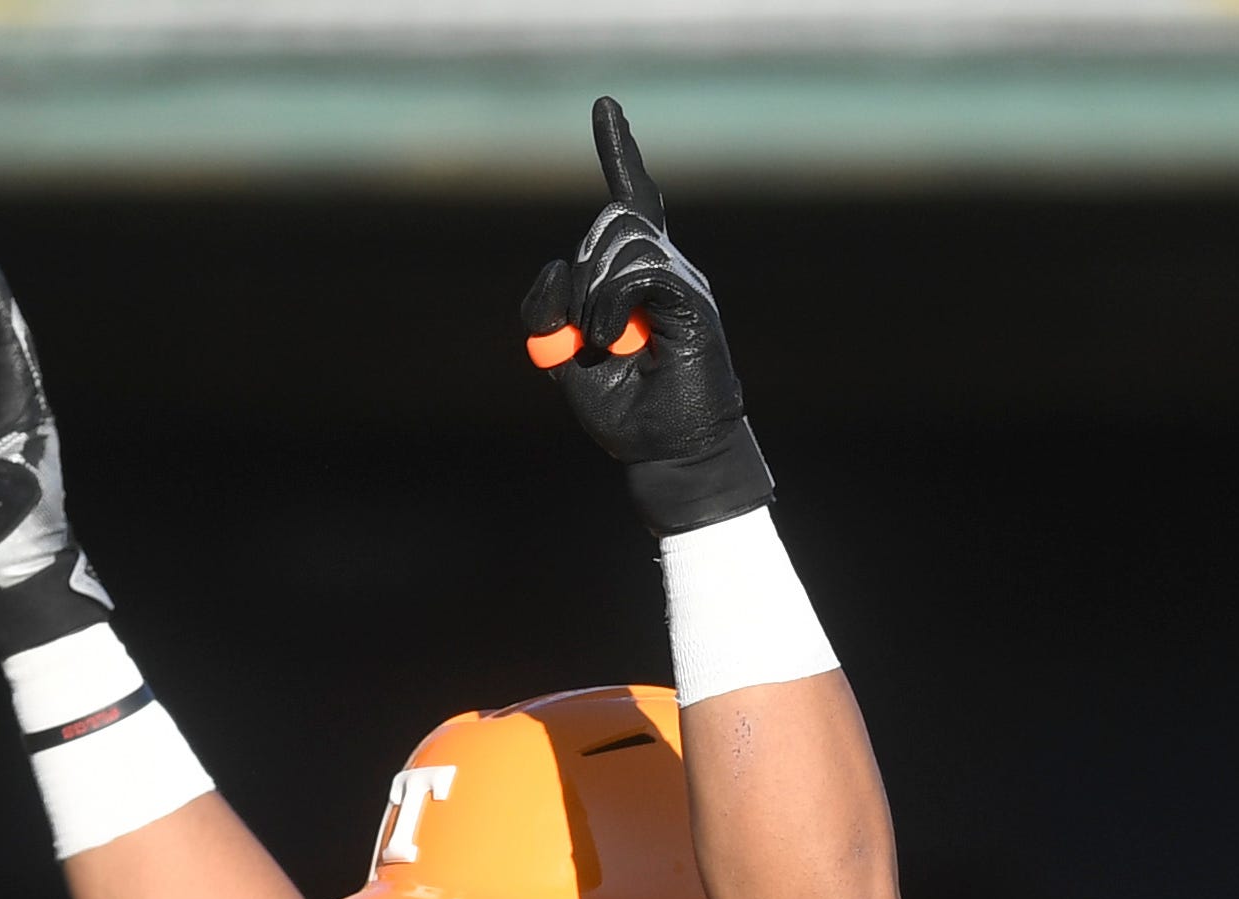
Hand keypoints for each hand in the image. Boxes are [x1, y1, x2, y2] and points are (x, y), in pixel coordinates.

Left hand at [520, 96, 771, 535]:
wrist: (666, 452)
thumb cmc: (624, 409)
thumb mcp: (563, 359)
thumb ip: (546, 314)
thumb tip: (557, 265)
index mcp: (637, 276)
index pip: (634, 198)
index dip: (621, 151)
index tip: (606, 106)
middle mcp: (666, 268)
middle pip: (613, 220)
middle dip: (579, 272)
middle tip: (581, 333)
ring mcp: (683, 281)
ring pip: (624, 239)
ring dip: (593, 292)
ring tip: (598, 341)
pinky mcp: (693, 302)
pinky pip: (640, 272)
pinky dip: (611, 305)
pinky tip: (609, 340)